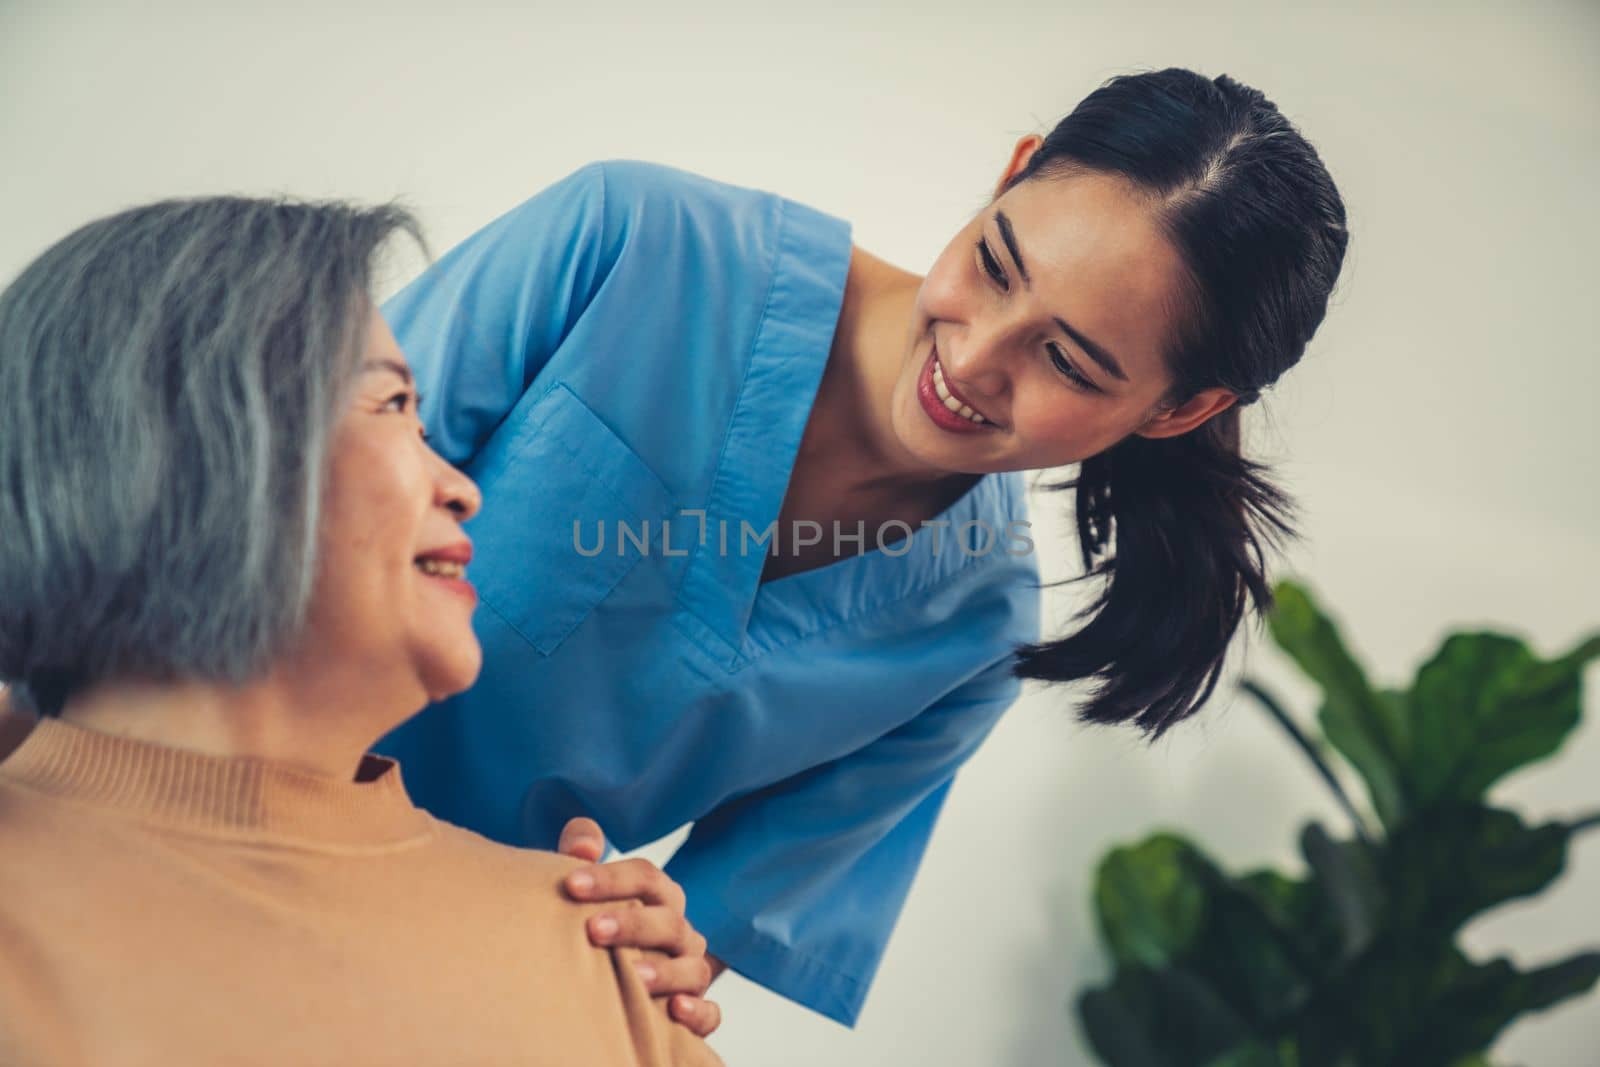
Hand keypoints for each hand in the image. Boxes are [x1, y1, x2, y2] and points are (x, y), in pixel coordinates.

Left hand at [558, 817, 722, 1038]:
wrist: (611, 985)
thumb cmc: (597, 928)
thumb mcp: (583, 892)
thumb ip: (580, 856)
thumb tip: (583, 844)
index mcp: (658, 899)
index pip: (645, 877)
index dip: (611, 878)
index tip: (571, 884)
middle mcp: (679, 933)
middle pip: (669, 921)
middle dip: (633, 924)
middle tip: (593, 929)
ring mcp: (691, 972)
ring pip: (693, 967)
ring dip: (666, 971)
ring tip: (635, 975)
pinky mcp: (697, 1012)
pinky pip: (709, 1013)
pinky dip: (698, 1012)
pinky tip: (675, 1010)